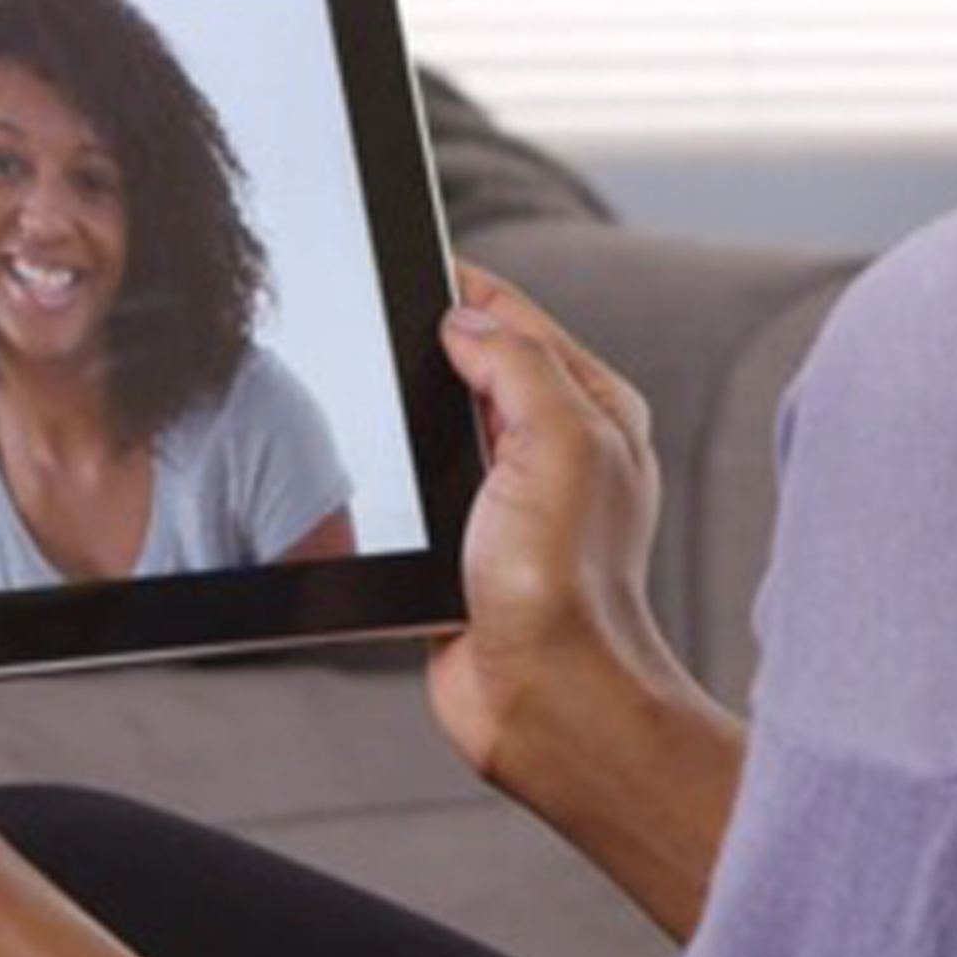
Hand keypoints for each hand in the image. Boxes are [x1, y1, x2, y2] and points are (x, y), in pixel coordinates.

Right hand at [431, 266, 740, 938]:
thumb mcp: (558, 440)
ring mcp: (507, 500)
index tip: (406, 258)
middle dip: (426, 343)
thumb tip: (465, 319)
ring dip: (406, 413)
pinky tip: (369, 470)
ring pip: (442, 426)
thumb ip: (517, 363)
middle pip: (475, 366)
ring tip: (365, 386)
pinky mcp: (465, 548)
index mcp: (591, 409)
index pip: (515, 319)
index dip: (461, 286)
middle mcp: (554, 449)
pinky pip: (419, 490)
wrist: (543, 699)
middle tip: (370, 318)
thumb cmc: (564, 584)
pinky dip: (393, 476)